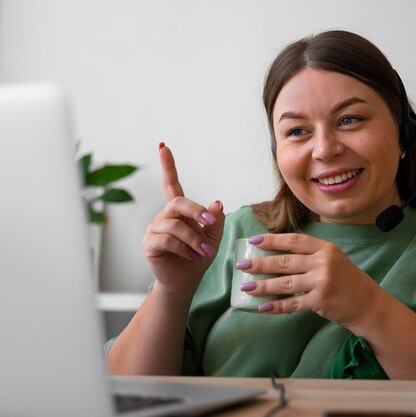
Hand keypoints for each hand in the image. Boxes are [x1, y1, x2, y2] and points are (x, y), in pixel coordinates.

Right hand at [142, 143, 224, 295]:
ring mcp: (155, 228)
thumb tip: (217, 203)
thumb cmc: (198, 257)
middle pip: (178, 202)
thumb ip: (215, 220)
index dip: (168, 165)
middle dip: (197, 212)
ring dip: (194, 239)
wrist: (186, 281)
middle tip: (210, 224)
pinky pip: (167, 239)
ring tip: (204, 251)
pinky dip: (183, 248)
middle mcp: (165, 216)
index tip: (162, 146)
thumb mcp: (214, 238)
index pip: (171, 183)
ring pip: (175, 225)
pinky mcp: (149, 243)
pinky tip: (191, 256)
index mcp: (180, 211)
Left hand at [237, 233, 384, 329]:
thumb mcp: (333, 260)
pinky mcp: (321, 301)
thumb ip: (311, 256)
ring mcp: (322, 281)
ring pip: (285, 282)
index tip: (253, 241)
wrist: (368, 304)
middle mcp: (323, 262)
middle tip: (241, 265)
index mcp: (325, 248)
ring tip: (246, 287)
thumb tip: (277, 256)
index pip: (294, 241)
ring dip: (263, 285)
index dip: (272, 240)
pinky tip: (263, 306)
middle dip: (260, 263)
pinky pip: (293, 303)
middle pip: (285, 261)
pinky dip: (276, 306)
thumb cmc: (348, 281)